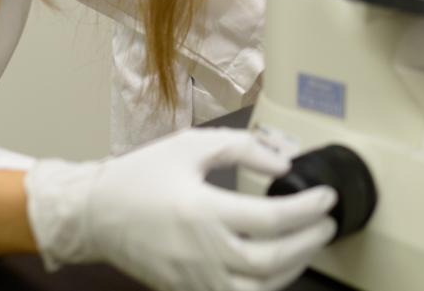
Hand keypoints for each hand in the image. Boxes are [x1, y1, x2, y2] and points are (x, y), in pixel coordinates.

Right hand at [27, 127, 336, 290]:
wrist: (95, 214)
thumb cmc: (141, 176)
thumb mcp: (191, 146)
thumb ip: (242, 148)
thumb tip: (282, 164)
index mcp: (202, 211)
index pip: (271, 218)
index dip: (308, 209)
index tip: (327, 197)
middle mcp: (200, 252)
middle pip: (271, 261)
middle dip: (309, 243)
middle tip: (327, 223)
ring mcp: (193, 278)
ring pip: (258, 290)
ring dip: (292, 270)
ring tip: (308, 244)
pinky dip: (264, 287)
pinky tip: (276, 267)